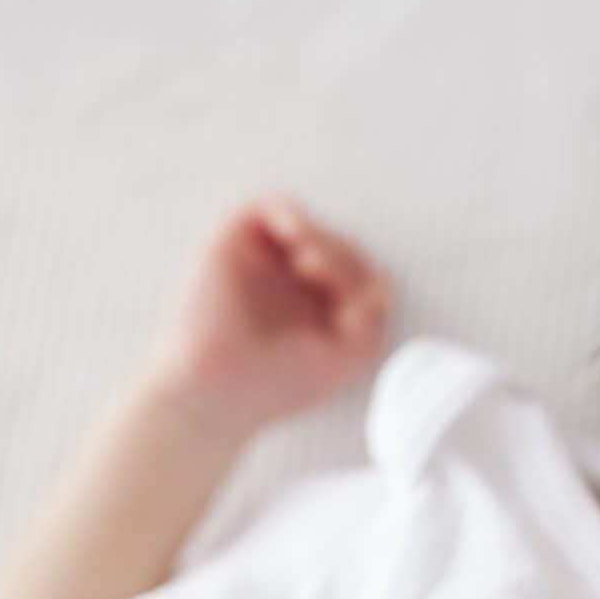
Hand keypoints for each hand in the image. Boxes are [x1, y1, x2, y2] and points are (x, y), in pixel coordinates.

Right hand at [146, 196, 390, 435]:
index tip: (358, 307)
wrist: (219, 392)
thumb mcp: (348, 356)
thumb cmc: (276, 384)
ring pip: (304, 224)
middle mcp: (286, 281)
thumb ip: (373, 316)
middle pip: (335, 244)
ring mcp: (258, 262)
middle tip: (335, 286)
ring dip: (321, 237)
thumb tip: (380, 283)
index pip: (355, 271)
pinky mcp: (228, 245)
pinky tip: (298, 237)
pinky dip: (289, 212)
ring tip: (314, 265)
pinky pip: (264, 205)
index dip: (364, 279)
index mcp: (315, 306)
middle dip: (345, 260)